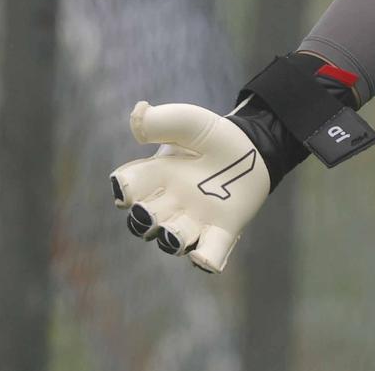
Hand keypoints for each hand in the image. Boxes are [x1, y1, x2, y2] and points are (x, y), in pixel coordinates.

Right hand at [110, 101, 269, 272]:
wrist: (251, 149)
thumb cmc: (211, 138)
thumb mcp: (188, 122)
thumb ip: (162, 120)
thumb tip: (137, 116)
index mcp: (156, 176)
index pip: (129, 187)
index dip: (123, 189)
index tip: (125, 187)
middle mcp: (170, 203)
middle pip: (144, 221)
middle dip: (142, 220)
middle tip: (147, 213)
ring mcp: (195, 220)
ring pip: (173, 240)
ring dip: (171, 239)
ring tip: (174, 232)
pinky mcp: (222, 231)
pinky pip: (211, 253)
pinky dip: (207, 259)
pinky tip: (204, 258)